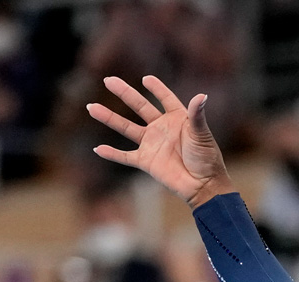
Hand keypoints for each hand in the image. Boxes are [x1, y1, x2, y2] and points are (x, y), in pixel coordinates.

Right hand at [88, 75, 230, 204]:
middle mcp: (162, 128)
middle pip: (139, 107)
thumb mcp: (201, 134)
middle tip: (108, 80)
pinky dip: (112, 154)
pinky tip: (98, 149)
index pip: (165, 98)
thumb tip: (202, 95)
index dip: (157, 88)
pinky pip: (125, 156)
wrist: (202, 185)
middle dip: (124, 93)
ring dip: (109, 118)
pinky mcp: (146, 161)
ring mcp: (152, 144)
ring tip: (91, 107)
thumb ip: (197, 114)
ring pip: (126, 128)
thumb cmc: (207, 159)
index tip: (146, 79)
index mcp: (177, 118)